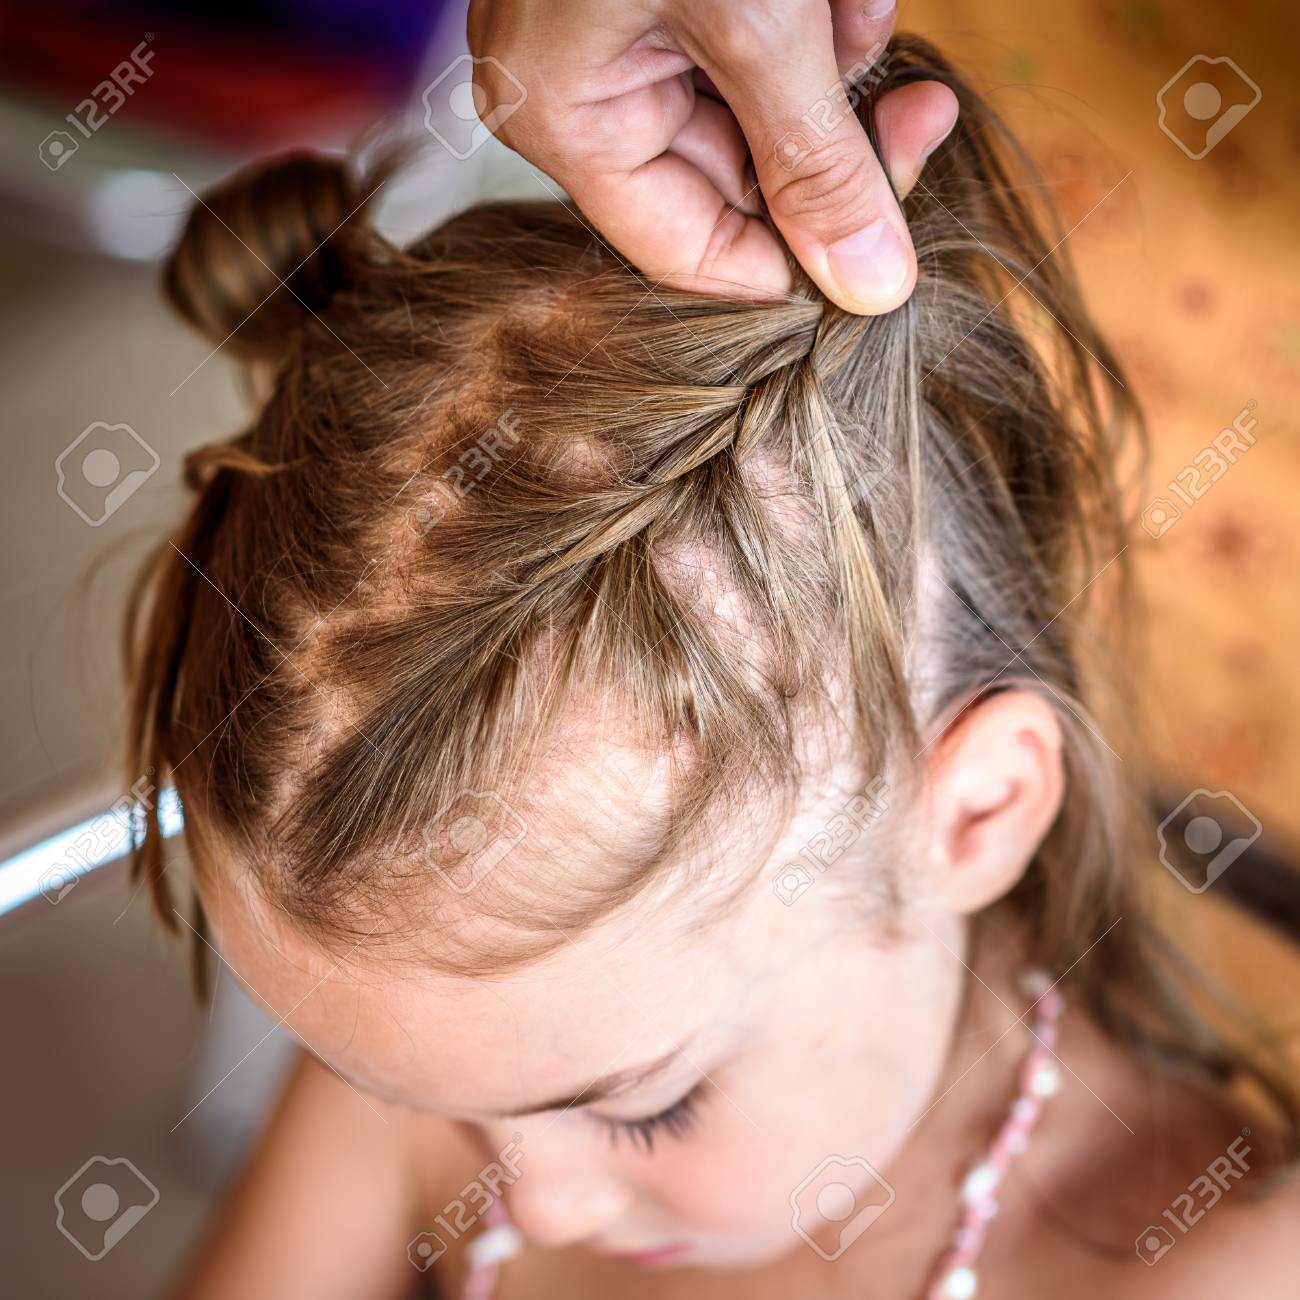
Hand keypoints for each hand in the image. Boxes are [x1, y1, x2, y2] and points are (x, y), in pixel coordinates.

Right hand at [465, 0, 957, 312]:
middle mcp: (581, 89)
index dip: (792, 258)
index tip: (888, 241)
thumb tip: (874, 289)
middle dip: (831, 139)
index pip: (690, 249)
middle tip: (920, 110)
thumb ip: (819, 163)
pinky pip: (761, 38)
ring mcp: (621, 30)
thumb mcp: (757, 20)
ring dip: (833, 66)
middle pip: (735, 177)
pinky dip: (818, 13)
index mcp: (567, 119)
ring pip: (760, 105)